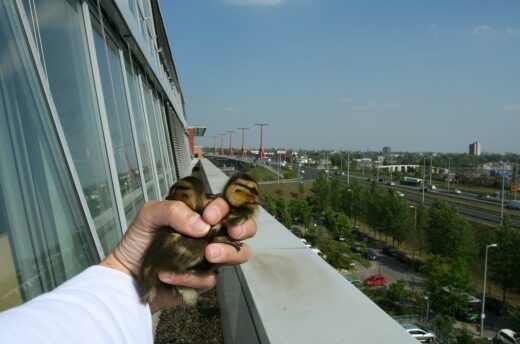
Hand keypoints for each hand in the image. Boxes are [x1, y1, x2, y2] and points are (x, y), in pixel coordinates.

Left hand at [99, 198, 256, 312]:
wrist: (125, 275)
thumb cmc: (138, 240)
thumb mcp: (150, 215)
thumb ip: (175, 211)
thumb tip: (203, 226)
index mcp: (200, 214)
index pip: (226, 204)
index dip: (225, 207)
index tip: (210, 215)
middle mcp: (210, 234)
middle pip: (244, 228)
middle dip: (244, 227)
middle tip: (233, 232)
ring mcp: (210, 257)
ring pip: (238, 254)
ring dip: (228, 253)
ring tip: (209, 254)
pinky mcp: (204, 279)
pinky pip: (209, 277)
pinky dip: (189, 276)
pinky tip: (168, 274)